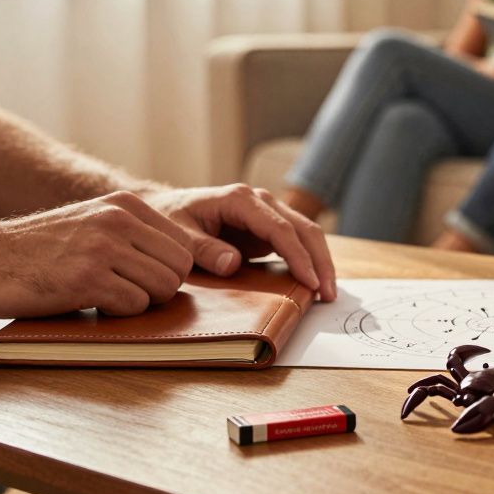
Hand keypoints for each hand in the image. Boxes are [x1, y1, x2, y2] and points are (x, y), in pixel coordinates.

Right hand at [0, 191, 194, 318]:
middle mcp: (118, 220)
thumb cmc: (39, 250)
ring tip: (106, 297)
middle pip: (179, 269)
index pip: (183, 246)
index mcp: (125, 205)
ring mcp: (103, 248)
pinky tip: (90, 304)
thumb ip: (133, 235)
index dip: (168, 272)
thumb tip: (180, 268)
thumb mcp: (92, 223)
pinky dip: (118, 314)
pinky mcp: (86, 279)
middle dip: (159, 290)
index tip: (141, 281)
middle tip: (125, 294)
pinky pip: (134, 306)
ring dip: (139, 303)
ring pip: (163, 288)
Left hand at [141, 185, 336, 300]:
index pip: (281, 229)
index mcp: (241, 199)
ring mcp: (268, 213)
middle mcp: (261, 201)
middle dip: (320, 261)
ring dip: (320, 262)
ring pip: (307, 234)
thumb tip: (233, 263)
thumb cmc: (170, 219)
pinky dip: (309, 261)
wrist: (165, 208)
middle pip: (304, 228)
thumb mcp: (179, 235)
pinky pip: (297, 242)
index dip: (299, 257)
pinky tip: (315, 283)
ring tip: (328, 293)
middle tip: (329, 294)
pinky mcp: (269, 227)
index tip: (310, 283)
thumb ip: (204, 249)